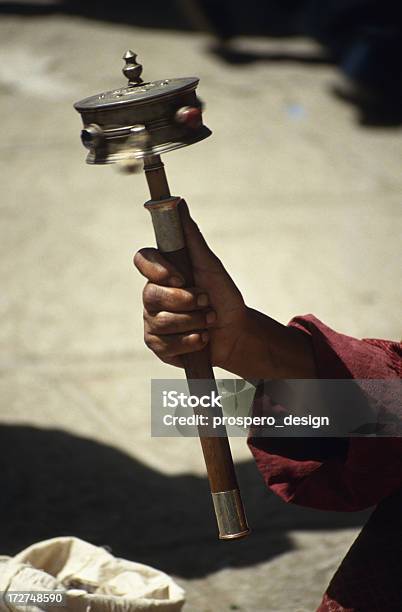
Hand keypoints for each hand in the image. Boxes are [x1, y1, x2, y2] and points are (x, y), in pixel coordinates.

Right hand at [134, 201, 315, 378]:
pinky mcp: (157, 345)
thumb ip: (191, 237)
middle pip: (151, 295)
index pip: (142, 260)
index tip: (180, 276)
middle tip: (206, 302)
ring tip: (208, 321)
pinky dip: (190, 341)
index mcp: (162, 272)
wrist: (236, 332)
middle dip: (186, 301)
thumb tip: (178, 201)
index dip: (157, 268)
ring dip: (193, 322)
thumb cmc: (222, 296)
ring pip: (161, 322)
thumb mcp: (210, 264)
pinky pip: (165, 344)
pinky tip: (201, 339)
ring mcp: (152, 321)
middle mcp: (152, 295)